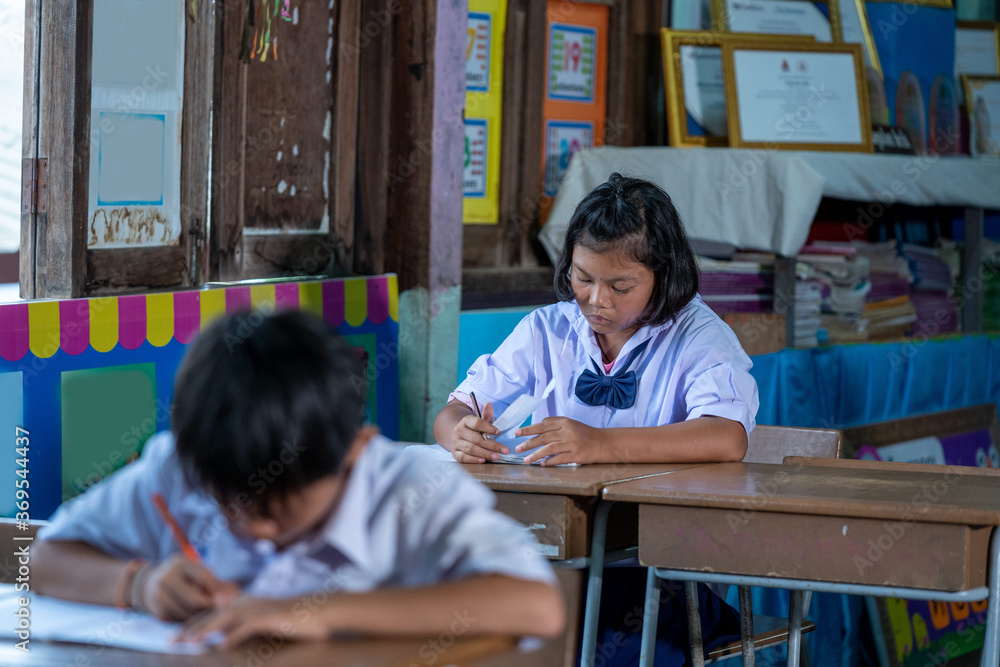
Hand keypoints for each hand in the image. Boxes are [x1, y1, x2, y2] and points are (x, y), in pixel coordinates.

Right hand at [139, 555, 239, 621]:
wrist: (151, 584)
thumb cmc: (185, 577)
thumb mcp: (197, 572)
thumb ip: (216, 582)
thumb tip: (235, 594)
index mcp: (180, 563)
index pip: (203, 576)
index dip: (217, 589)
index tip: (228, 598)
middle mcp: (166, 577)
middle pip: (195, 599)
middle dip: (210, 607)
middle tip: (221, 611)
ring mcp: (159, 595)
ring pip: (188, 613)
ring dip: (201, 616)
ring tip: (211, 614)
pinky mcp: (157, 611)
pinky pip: (179, 620)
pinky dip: (190, 621)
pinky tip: (197, 618)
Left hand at [178, 596, 324, 647]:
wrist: (321, 611)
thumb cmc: (296, 620)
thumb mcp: (268, 624)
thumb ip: (246, 628)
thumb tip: (226, 639)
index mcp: (246, 603)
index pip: (214, 613)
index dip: (194, 623)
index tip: (177, 635)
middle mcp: (249, 603)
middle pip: (213, 615)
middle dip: (191, 627)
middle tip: (172, 640)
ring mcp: (259, 609)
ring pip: (224, 618)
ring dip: (204, 630)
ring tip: (188, 642)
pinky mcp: (270, 618)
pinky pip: (247, 627)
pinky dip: (233, 636)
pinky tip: (220, 646)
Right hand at [449, 402, 506, 462]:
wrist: (459, 437)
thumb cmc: (474, 430)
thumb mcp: (480, 421)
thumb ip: (486, 415)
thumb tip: (489, 404)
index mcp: (466, 421)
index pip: (477, 423)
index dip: (488, 428)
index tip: (499, 432)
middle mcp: (459, 431)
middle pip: (476, 438)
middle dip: (492, 445)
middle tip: (504, 450)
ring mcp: (456, 442)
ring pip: (471, 449)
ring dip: (485, 453)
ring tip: (497, 456)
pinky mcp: (455, 453)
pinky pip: (464, 457)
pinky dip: (474, 459)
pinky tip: (483, 460)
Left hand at [515, 417, 607, 464]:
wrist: (602, 442)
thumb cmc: (584, 433)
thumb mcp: (570, 423)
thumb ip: (555, 422)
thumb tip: (539, 424)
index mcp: (564, 422)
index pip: (542, 425)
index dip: (529, 429)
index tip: (517, 433)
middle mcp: (567, 431)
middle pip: (543, 437)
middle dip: (528, 443)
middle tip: (517, 448)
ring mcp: (571, 443)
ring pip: (549, 449)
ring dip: (536, 455)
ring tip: (526, 460)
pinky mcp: (575, 455)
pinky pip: (559, 459)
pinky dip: (549, 462)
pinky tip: (542, 464)